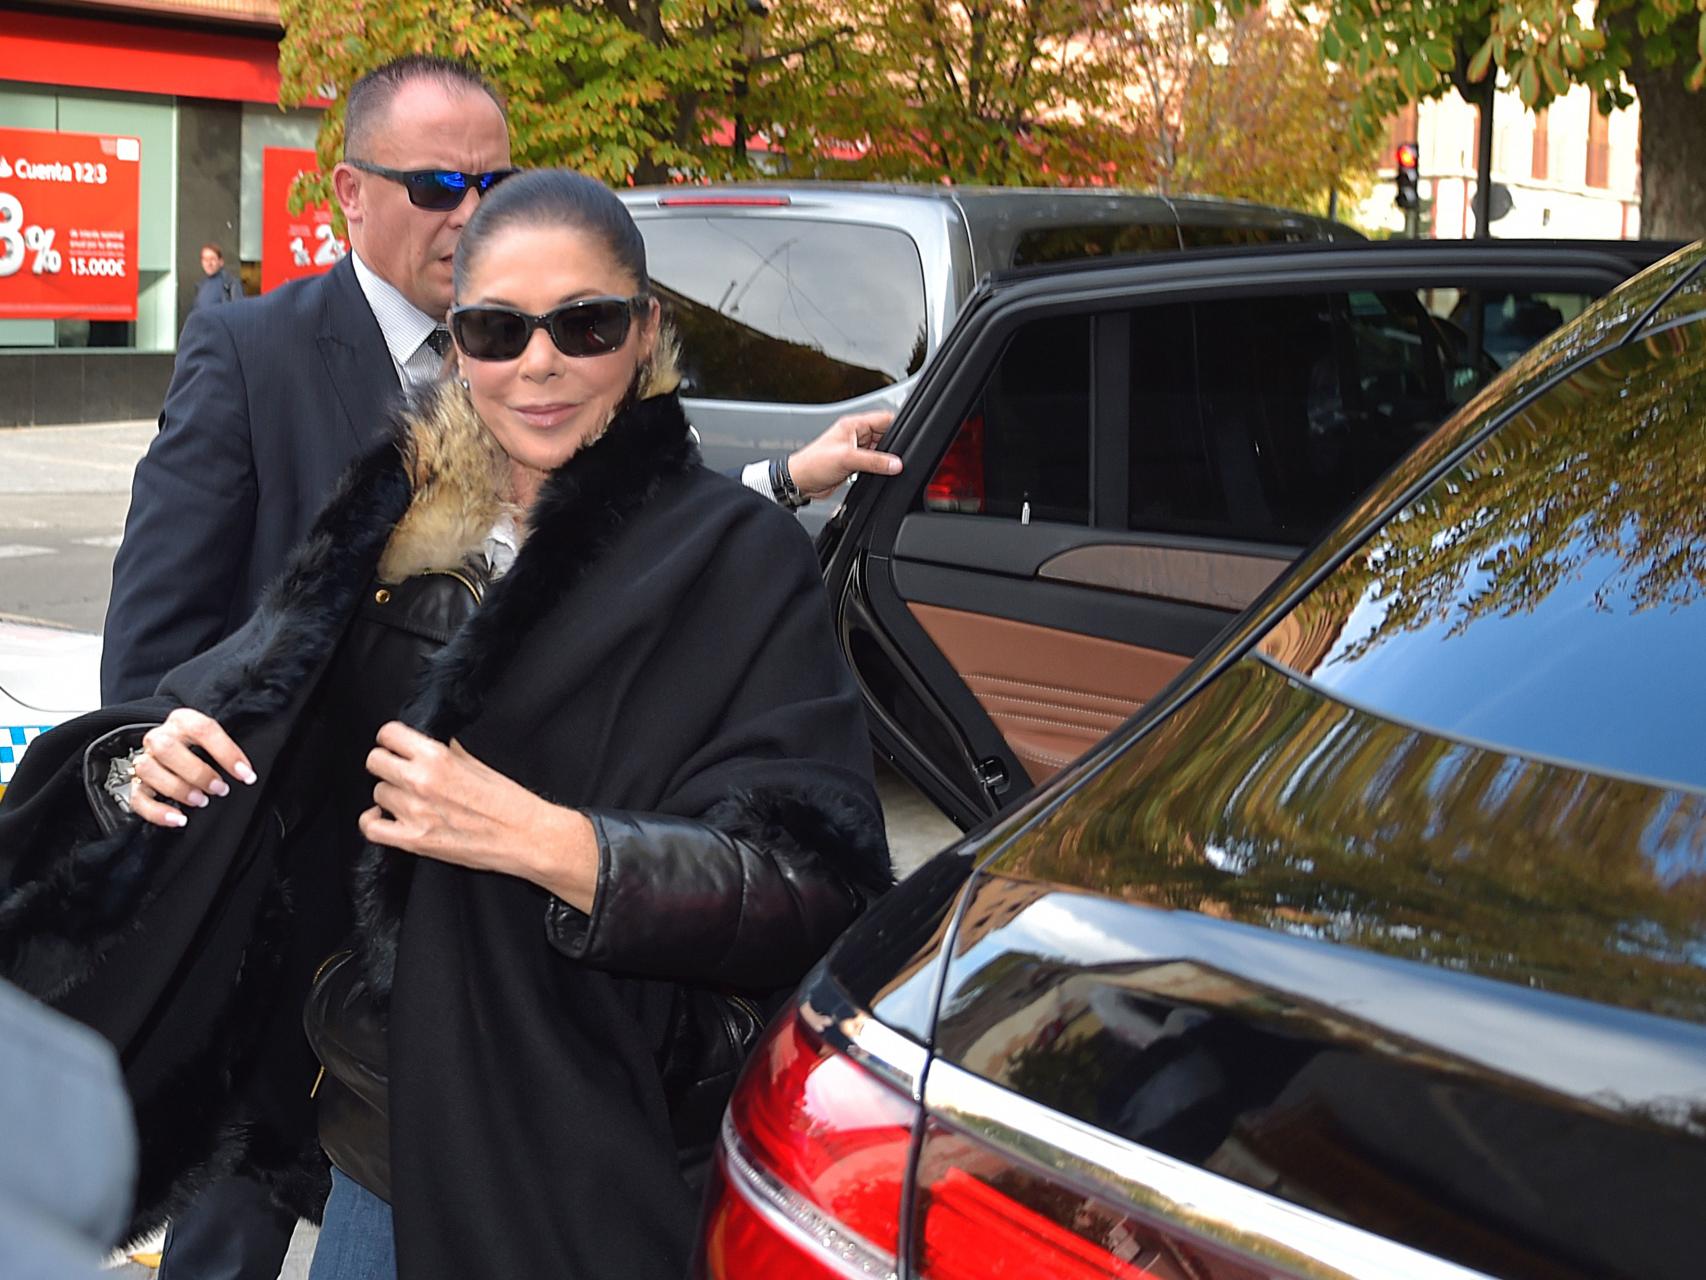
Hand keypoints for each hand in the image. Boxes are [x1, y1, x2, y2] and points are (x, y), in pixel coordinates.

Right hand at [129, 707, 257, 828]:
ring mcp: (144, 759)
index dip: (226, 752)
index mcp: (182, 721)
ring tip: (201, 801)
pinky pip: (138, 799)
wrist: (171, 749)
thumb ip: (226, 751)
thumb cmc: (199, 746)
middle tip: (220, 789)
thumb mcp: (214, 740)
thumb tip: (246, 773)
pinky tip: (179, 819)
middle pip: (167, 749)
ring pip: (148, 770)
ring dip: (178, 789)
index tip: (246, 774)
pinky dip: (158, 812)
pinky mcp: (134, 784)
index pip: (202, 729)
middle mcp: (159, 737)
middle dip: (197, 773)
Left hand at [360, 722, 599, 910]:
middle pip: (375, 762)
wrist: (526, 837)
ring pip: (377, 793)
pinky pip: (371, 828)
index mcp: (438, 757)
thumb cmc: (509, 802)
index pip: (388, 735)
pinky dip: (373, 820)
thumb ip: (446, 751)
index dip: (392, 739)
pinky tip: (384, 815)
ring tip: (409, 797)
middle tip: (400, 770)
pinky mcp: (413, 841)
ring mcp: (414, 813)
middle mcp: (421, 782)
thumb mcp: (477, 763)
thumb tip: (425, 744)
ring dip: (390, 793)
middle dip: (386, 763)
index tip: (397, 745)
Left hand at [786, 410, 900, 497]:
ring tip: (886, 467)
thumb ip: (874, 461)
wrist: (800, 482)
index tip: (909, 437)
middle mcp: (855, 435)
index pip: (883, 418)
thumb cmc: (813, 464)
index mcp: (853, 424)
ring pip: (880, 451)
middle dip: (892, 446)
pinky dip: (878, 468)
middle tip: (897, 457)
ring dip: (884, 459)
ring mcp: (855, 450)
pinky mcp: (854, 464)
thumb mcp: (847, 459)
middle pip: (885, 436)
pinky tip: (878, 473)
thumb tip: (896, 463)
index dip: (898, 426)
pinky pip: (873, 463)